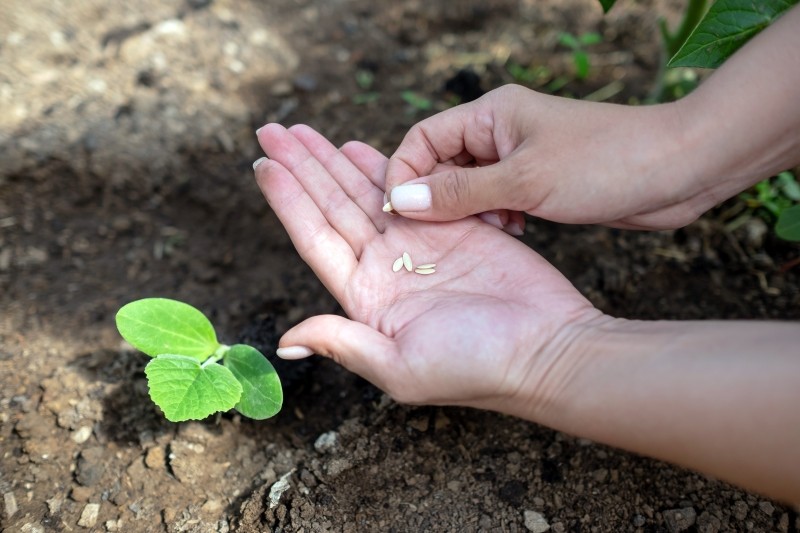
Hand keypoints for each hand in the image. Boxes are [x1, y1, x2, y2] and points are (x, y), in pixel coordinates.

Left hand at [254, 124, 598, 411]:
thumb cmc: (476, 367)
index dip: (287, 201)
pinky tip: (359, 147)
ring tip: (302, 131)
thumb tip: (286, 340)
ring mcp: (420, 244)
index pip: (314, 239)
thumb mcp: (400, 367)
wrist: (547, 349)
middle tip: (272, 130)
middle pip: (333, 207)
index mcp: (366, 298)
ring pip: (366, 192)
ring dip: (334, 161)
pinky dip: (385, 166)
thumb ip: (343, 344)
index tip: (261, 164)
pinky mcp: (456, 225)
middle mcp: (386, 267)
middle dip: (302, 167)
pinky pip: (413, 187)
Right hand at [385, 84, 714, 229]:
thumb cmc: (604, 162)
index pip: (422, 138)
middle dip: (439, 199)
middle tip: (446, 233)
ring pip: (469, 187)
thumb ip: (458, 192)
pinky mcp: (538, 182)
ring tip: (495, 228)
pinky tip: (516, 231)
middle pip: (441, 164)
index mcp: (490, 114)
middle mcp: (499, 131)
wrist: (678, 169)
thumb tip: (401, 200)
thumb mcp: (523, 181)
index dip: (404, 174)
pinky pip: (497, 201)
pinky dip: (497, 218)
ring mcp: (520, 157)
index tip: (401, 215)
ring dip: (470, 213)